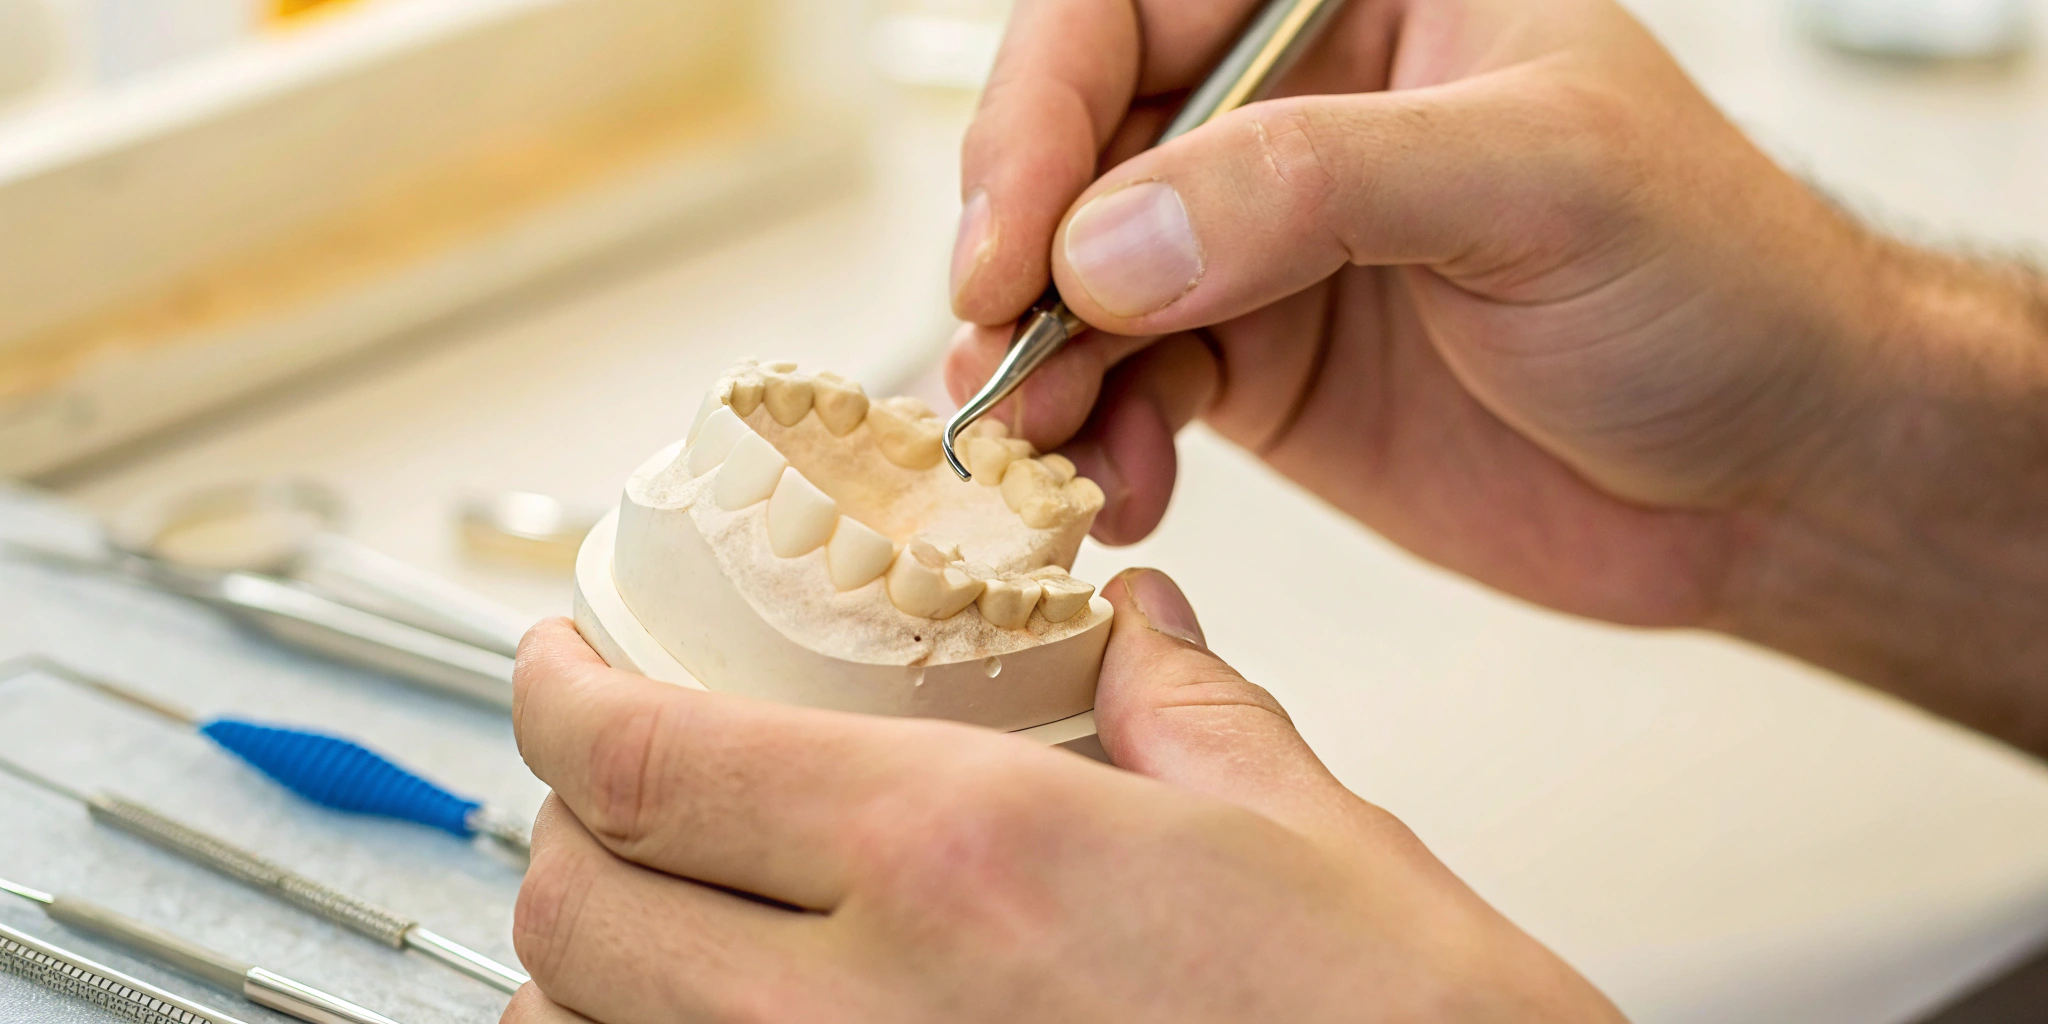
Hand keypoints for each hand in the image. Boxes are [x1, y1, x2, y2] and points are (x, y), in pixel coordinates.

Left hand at [503, 573, 1625, 1022]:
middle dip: (567, 824)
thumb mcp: (1306, 832)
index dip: (559, 690)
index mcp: (966, 861)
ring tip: (662, 912)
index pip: (648, 758)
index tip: (557, 658)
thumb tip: (1136, 628)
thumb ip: (1182, 704)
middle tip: (619, 777)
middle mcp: (865, 1017)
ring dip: (589, 968)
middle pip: (572, 910)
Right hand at [943, 0, 2047, 748]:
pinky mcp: (1257, 364)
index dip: (1042, 116)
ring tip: (1042, 451)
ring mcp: (1261, 244)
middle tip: (1002, 362)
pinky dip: (1099, 441)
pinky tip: (1121, 485)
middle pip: (1074, 150)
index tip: (1017, 248)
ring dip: (1039, 367)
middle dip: (1018, 261)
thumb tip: (1105, 245)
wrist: (1773, 472)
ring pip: (1078, 282)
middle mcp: (1284, 110)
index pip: (1127, 14)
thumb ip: (1315, 188)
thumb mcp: (1536, 184)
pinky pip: (1127, 388)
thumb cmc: (1716, 279)